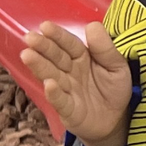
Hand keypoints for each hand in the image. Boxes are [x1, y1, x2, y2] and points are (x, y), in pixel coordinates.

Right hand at [20, 21, 130, 145]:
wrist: (116, 120)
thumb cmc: (113, 89)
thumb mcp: (117, 67)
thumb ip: (105, 49)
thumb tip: (93, 25)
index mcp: (82, 57)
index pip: (69, 44)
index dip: (58, 36)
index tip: (45, 26)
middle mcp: (70, 71)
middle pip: (56, 57)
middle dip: (43, 47)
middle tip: (30, 38)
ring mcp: (67, 90)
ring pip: (52, 75)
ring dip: (39, 66)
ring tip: (27, 55)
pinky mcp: (68, 110)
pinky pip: (60, 100)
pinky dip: (54, 93)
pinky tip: (49, 84)